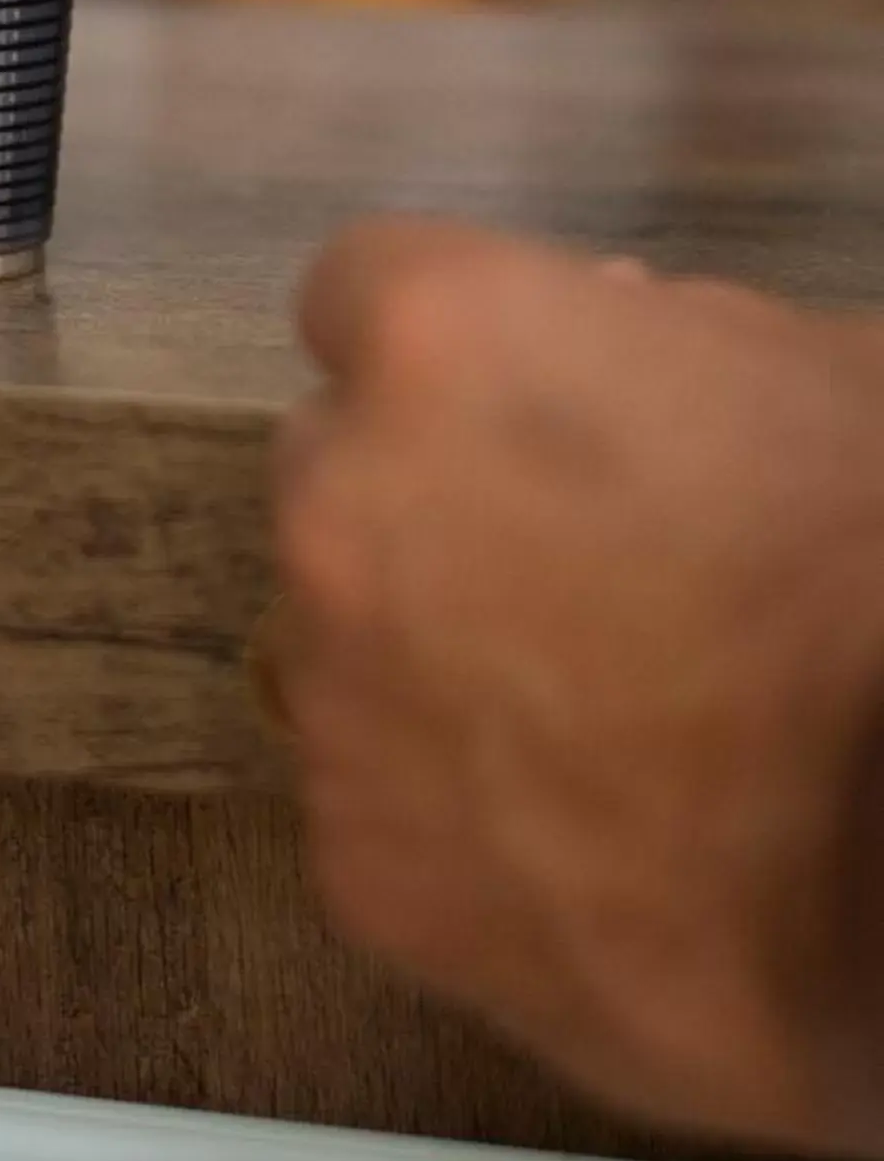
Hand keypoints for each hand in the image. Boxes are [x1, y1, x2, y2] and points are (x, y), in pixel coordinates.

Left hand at [274, 221, 883, 1156]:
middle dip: (418, 494)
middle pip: (330, 467)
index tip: (513, 397)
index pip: (356, 293)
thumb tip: (594, 329)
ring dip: (419, 651)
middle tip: (565, 558)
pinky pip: (372, 800)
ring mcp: (332, 696)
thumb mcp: (792, 361)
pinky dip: (448, 808)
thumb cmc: (866, 562)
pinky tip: (578, 829)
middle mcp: (338, 507)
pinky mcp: (355, 866)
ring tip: (584, 711)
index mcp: (439, 341)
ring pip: (333, 641)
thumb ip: (644, 329)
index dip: (443, 347)